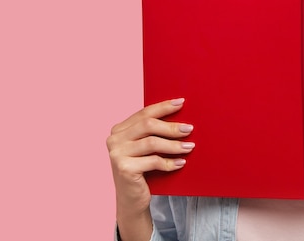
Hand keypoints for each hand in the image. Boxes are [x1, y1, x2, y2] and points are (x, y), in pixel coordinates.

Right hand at [106, 98, 194, 216]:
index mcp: (119, 130)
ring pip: (152, 143)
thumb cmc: (143, 170)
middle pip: (148, 125)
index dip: (164, 107)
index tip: (181, 102)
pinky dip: (170, 162)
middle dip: (171, 126)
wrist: (132, 200)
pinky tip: (181, 163)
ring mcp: (117, 154)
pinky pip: (153, 161)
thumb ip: (153, 133)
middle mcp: (114, 140)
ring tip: (189, 146)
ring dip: (174, 145)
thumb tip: (181, 118)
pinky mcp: (124, 169)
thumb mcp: (146, 149)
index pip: (144, 113)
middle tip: (189, 129)